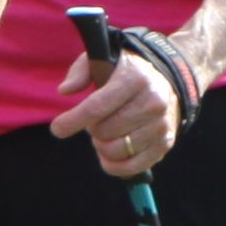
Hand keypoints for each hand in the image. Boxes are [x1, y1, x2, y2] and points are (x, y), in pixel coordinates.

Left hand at [60, 34, 185, 177]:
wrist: (169, 78)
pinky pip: (133, 166)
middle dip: (91, 129)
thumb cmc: (126, 70)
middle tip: (93, 121)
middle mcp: (152, 102)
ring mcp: (161, 124)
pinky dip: (115, 166)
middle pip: (106, 131)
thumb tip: (65, 90)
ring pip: (117, 150)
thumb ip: (81, 71)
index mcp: (134, 78)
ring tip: (104, 133)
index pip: (97, 106)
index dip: (73, 120)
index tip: (57, 129)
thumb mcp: (103, 58)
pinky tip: (108, 156)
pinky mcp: (165, 143)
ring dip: (102, 146)